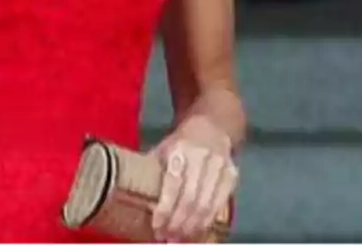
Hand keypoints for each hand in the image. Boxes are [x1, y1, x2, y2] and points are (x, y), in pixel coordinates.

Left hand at [151, 116, 239, 241]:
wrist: (212, 126)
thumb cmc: (181, 142)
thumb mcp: (163, 148)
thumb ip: (152, 170)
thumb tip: (129, 195)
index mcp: (180, 149)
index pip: (173, 183)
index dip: (165, 208)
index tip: (157, 226)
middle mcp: (202, 157)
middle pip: (190, 198)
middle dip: (178, 222)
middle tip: (167, 238)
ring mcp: (220, 166)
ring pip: (206, 204)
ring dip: (192, 227)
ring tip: (179, 239)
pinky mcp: (232, 176)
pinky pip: (219, 204)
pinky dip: (207, 221)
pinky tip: (196, 232)